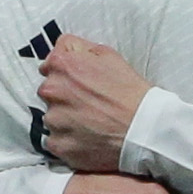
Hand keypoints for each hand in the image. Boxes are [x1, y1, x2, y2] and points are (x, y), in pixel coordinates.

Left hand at [37, 36, 151, 172]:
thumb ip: (78, 48)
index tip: (78, 82)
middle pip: (49, 92)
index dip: (65, 73)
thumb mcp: (109, 55)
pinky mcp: (58, 144)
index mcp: (62, 65)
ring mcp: (53, 120)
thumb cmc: (130, 92)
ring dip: (65, 120)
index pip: (49, 65)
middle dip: (64, 97)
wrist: (143, 129)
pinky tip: (87, 139)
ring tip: (91, 124)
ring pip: (52, 118)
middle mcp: (52, 91)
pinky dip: (68, 142)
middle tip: (89, 105)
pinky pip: (56, 142)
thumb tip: (64, 49)